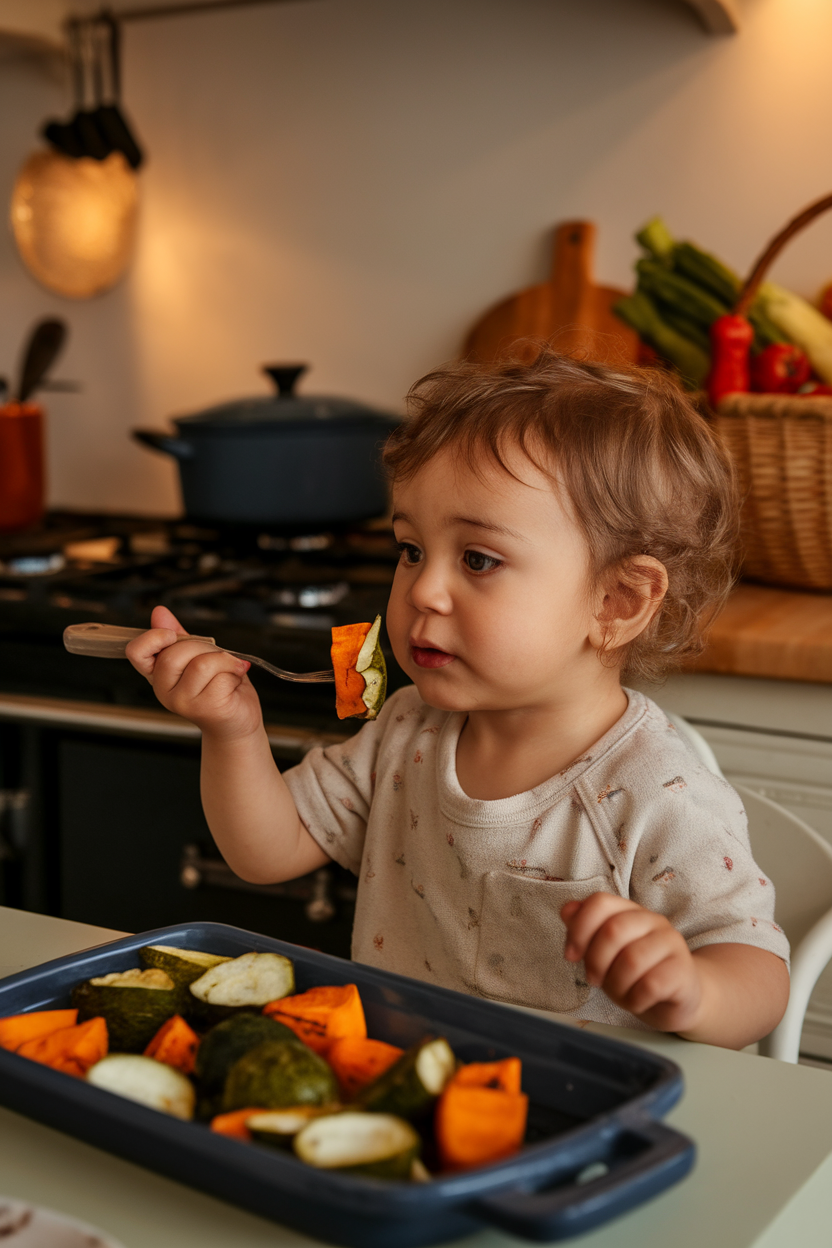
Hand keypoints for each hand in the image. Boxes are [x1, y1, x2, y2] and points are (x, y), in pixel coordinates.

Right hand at [124, 604, 263, 740]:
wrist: (238, 720)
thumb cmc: (220, 687)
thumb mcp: (199, 656)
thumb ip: (180, 637)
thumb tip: (159, 612)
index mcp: (158, 674)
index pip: (136, 652)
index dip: (154, 637)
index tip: (173, 635)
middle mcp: (164, 690)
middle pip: (174, 654)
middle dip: (203, 647)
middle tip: (218, 657)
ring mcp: (182, 702)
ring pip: (200, 664)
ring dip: (224, 660)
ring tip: (230, 670)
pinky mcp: (204, 709)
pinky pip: (220, 676)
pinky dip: (235, 672)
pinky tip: (235, 683)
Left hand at [561, 893, 702, 1033]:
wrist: (678, 999)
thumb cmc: (636, 974)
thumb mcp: (604, 954)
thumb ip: (584, 931)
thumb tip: (567, 911)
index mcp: (630, 911)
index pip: (600, 902)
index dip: (579, 929)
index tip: (571, 956)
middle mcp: (653, 921)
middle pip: (613, 930)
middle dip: (595, 962)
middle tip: (595, 980)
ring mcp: (672, 943)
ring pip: (631, 960)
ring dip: (616, 985)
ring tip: (620, 993)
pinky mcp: (683, 971)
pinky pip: (651, 985)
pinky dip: (635, 1000)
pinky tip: (637, 1001)